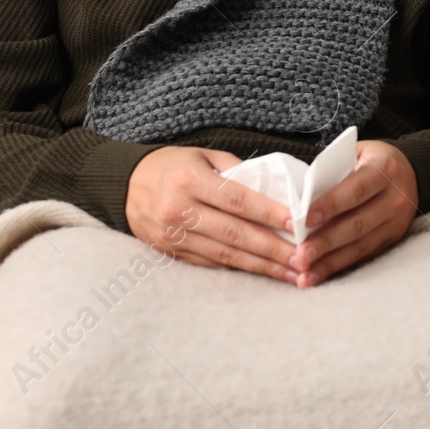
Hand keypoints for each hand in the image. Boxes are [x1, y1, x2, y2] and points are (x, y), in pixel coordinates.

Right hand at [125, 145, 298, 283]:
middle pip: (235, 234)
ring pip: (225, 256)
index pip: (238, 200)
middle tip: (304, 259)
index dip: (270, 214)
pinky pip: (212, 264)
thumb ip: (237, 171)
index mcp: (190, 180)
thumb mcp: (204, 155)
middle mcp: (179, 210)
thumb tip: (276, 192)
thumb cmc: (173, 166)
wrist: (126, 185)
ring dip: (262, 266)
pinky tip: (263, 272)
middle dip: (273, 249)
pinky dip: (240, 269)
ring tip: (291, 273)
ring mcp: (173, 236)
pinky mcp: (171, 254)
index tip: (299, 224)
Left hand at [288, 140, 418, 287]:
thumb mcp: (356, 154)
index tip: (305, 219)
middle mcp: (395, 198)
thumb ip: (333, 171)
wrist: (412, 172)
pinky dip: (340, 266)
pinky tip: (320, 275)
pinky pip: (364, 255)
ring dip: (330, 262)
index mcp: (384, 169)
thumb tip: (300, 199)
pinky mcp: (393, 239)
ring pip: (361, 245)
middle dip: (326, 242)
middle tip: (301, 255)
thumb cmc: (371, 161)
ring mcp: (396, 221)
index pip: (355, 190)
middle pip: (357, 223)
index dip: (331, 205)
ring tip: (306, 275)